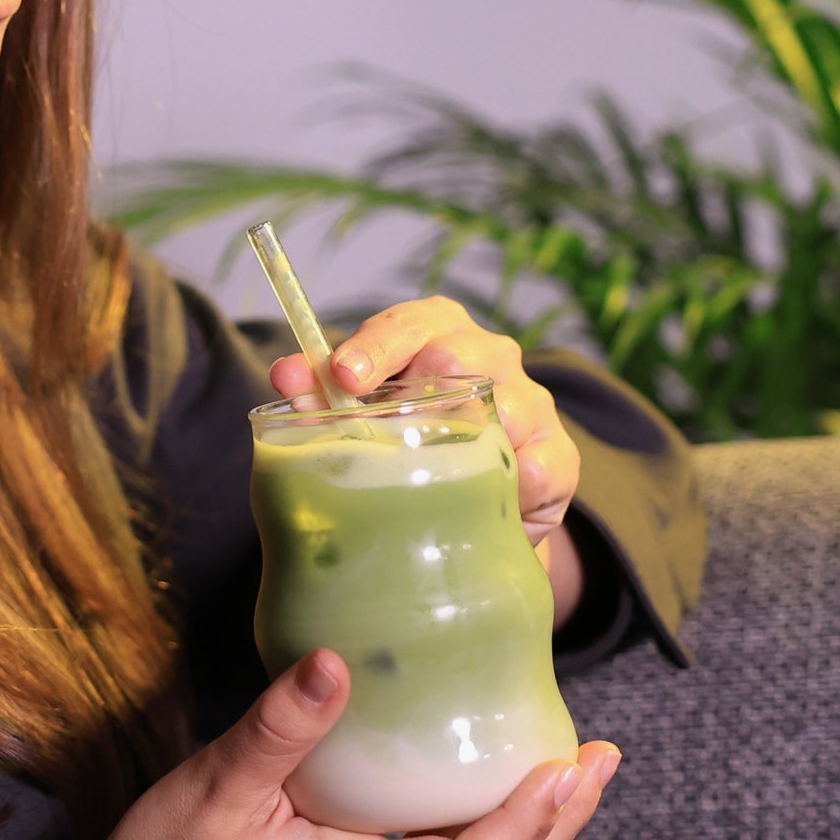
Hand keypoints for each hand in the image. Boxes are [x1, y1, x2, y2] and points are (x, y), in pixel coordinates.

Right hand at [13, 650, 621, 839]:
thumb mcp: (215, 787)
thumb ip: (278, 728)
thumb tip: (337, 663)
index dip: (528, 822)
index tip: (568, 768)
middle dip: (557, 825)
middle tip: (600, 762)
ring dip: (530, 833)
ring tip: (564, 777)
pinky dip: (482, 837)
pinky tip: (477, 795)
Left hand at [267, 296, 580, 550]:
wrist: (465, 515)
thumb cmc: (407, 448)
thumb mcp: (363, 418)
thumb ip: (321, 395)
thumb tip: (284, 375)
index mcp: (436, 333)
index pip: (407, 324)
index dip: (374, 346)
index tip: (343, 376)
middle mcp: (489, 356)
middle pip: (460, 353)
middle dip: (420, 383)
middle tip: (386, 424)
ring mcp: (529, 405)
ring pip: (508, 403)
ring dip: (471, 433)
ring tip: (436, 464)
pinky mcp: (555, 460)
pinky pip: (544, 464)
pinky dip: (521, 479)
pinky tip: (498, 495)